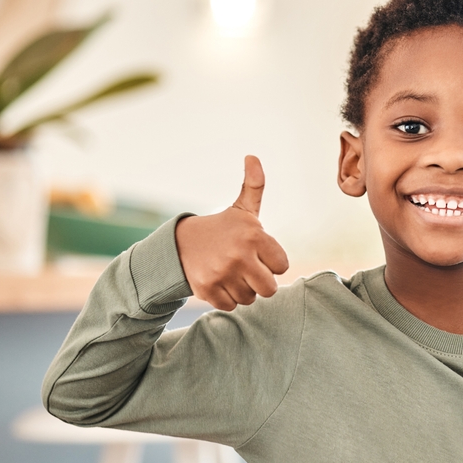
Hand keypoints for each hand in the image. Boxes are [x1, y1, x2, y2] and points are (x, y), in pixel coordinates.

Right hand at [175, 155, 288, 310]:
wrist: (180, 244)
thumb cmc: (221, 229)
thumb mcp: (241, 209)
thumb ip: (254, 186)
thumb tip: (252, 156)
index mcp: (254, 236)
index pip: (282, 266)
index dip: (271, 262)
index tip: (257, 254)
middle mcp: (239, 256)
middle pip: (269, 288)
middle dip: (259, 281)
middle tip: (246, 268)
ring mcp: (222, 274)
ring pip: (250, 299)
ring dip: (242, 290)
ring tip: (230, 273)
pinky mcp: (207, 290)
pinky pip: (231, 306)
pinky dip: (226, 298)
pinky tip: (219, 282)